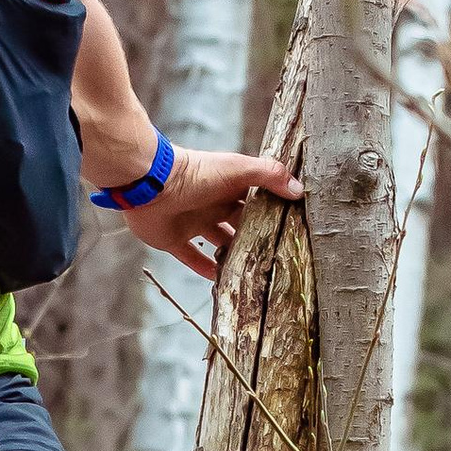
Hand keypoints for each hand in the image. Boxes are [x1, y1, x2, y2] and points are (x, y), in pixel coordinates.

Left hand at [121, 147, 301, 279]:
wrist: (151, 184)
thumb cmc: (197, 172)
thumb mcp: (239, 169)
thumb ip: (270, 175)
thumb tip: (299, 191)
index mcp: (229, 187)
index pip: (256, 201)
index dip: (272, 213)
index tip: (291, 229)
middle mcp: (212, 204)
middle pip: (239, 224)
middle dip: (254, 238)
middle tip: (275, 258)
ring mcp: (193, 223)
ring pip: (218, 242)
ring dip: (232, 255)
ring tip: (252, 273)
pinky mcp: (173, 240)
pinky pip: (191, 257)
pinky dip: (204, 269)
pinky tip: (220, 281)